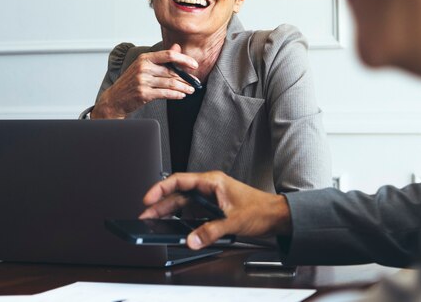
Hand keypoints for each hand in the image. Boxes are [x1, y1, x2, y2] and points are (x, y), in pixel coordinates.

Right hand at [91, 44, 198, 118]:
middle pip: (172, 71)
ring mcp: (143, 81)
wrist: (115, 98)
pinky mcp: (144, 93)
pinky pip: (165, 93)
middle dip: (186, 78)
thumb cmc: (131, 81)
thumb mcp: (144, 66)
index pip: (168, 55)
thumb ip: (161, 57)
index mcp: (144, 58)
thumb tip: (177, 47)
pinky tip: (181, 95)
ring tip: (190, 90)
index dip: (184, 59)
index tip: (194, 65)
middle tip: (195, 82)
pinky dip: (176, 95)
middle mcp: (143, 68)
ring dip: (184, 87)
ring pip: (170, 83)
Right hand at [140, 171, 292, 249]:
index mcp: (212, 182)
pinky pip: (191, 213)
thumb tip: (191, 240)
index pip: (180, 180)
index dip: (161, 188)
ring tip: (153, 221)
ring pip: (182, 204)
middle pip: (177, 194)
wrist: (276, 216)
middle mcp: (209, 188)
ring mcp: (209, 199)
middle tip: (145, 215)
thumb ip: (210, 231)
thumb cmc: (261, 209)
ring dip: (168, 212)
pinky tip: (173, 227)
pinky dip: (180, 220)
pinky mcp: (212, 209)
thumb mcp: (233, 221)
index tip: (149, 198)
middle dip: (160, 204)